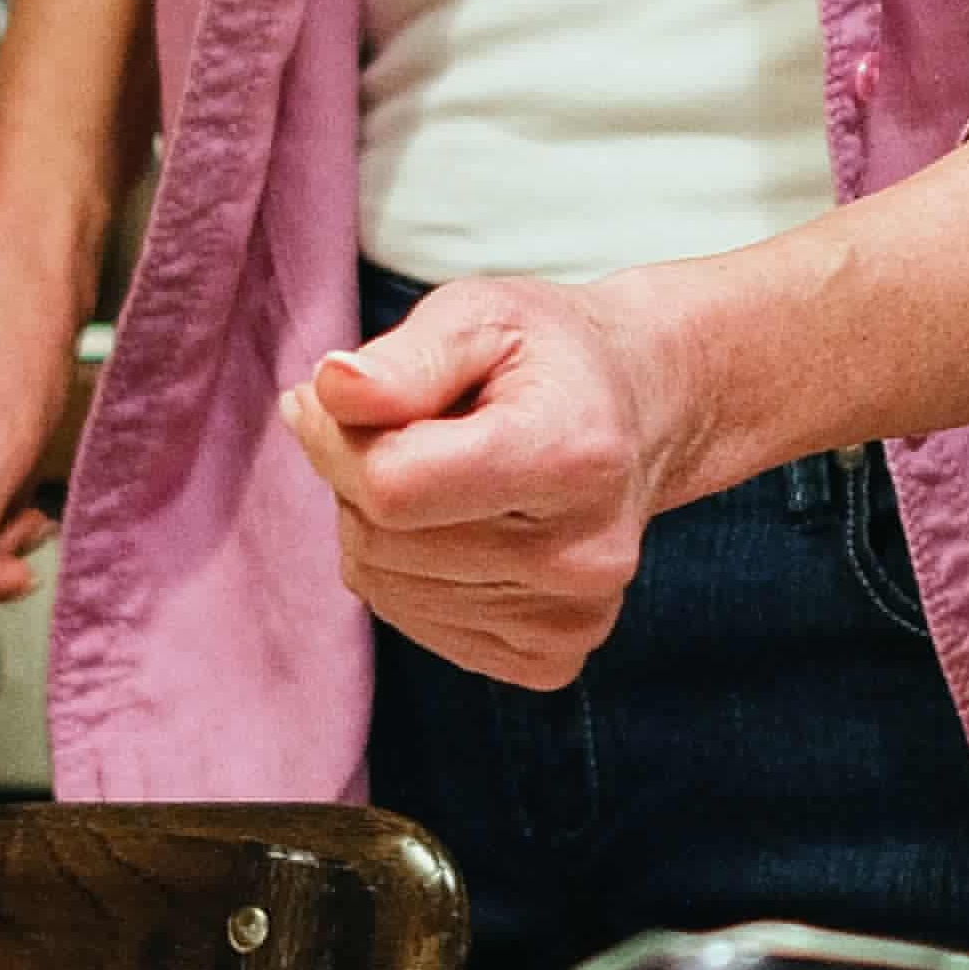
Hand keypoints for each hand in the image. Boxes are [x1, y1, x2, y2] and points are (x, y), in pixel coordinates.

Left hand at [277, 275, 694, 691]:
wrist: (638, 413)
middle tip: (396, 428)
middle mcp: (580, 554)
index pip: (391, 485)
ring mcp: (570, 617)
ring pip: (384, 586)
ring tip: (432, 471)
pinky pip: (413, 623)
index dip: (336, 442)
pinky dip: (404, 572)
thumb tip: (330, 391)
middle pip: (381, 541)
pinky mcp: (552, 657)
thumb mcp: (480, 312)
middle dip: (355, 479)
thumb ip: (406, 357)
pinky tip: (453, 524)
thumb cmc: (546, 356)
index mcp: (569, 456)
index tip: (336, 401)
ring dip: (375, 525)